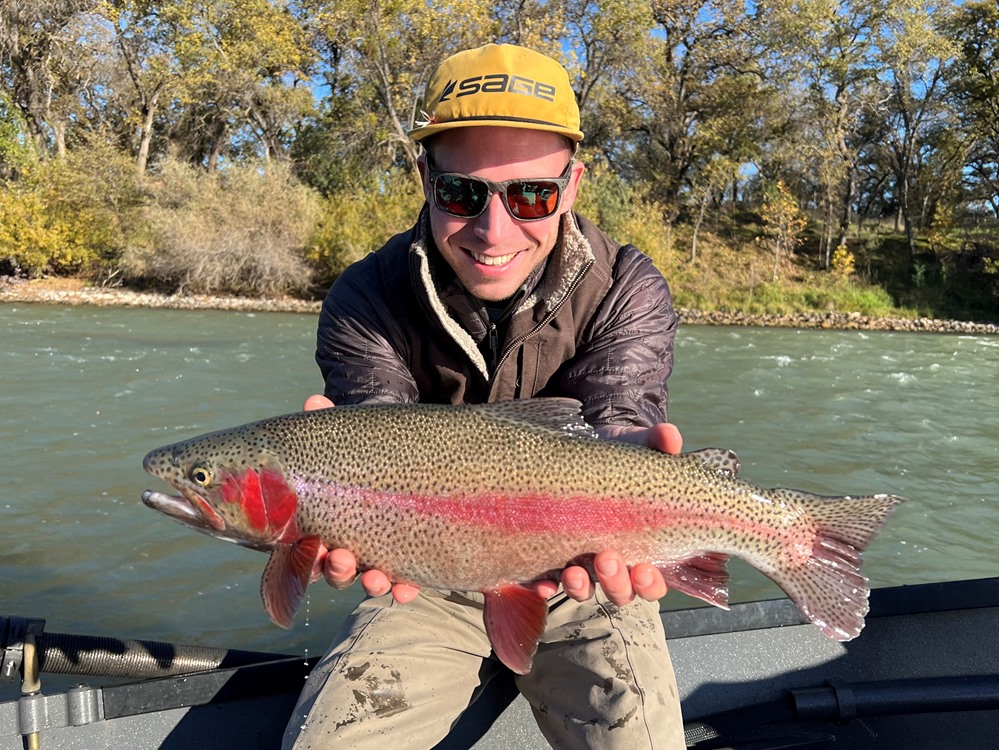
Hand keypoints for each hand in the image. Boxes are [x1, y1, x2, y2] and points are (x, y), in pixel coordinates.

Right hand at [303, 394, 421, 603]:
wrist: (404, 453)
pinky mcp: (407, 556)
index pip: (306, 547)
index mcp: (322, 520)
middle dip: (338, 569)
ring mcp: (376, 552)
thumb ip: (329, 422)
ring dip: (370, 582)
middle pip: (334, 569)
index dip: (307, 555)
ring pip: (367, 578)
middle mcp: (345, 543)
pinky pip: (403, 581)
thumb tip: (315, 402)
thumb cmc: (365, 447)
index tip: (316, 546)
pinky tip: (408, 587)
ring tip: (377, 577)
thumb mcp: (349, 435)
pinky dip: (404, 587)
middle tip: (341, 558)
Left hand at [551, 421, 682, 605]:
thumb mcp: (642, 447)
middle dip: (615, 582)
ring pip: (585, 589)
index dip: (649, 583)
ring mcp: (583, 561)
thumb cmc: (625, 458)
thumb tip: (670, 436)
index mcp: (644, 548)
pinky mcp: (553, 554)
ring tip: (573, 572)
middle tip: (607, 559)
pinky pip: (548, 580)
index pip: (652, 582)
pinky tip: (541, 583)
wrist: (587, 451)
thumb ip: (658, 443)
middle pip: (620, 591)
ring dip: (581, 586)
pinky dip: (545, 585)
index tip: (645, 568)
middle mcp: (615, 562)